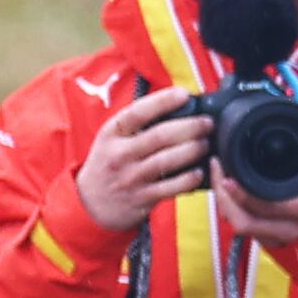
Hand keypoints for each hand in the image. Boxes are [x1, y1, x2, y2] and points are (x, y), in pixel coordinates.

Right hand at [76, 91, 215, 233]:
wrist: (90, 203)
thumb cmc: (108, 163)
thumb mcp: (111, 139)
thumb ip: (136, 126)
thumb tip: (175, 109)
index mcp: (112, 133)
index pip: (138, 112)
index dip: (163, 101)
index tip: (184, 94)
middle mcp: (120, 154)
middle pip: (160, 136)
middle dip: (189, 127)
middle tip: (207, 123)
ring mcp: (131, 177)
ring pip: (167, 160)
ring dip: (192, 150)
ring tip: (205, 143)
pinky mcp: (142, 198)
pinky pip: (170, 187)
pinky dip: (188, 179)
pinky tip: (198, 172)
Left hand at [215, 129, 297, 246]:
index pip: (265, 206)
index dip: (240, 192)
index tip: (226, 167)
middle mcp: (290, 228)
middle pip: (244, 220)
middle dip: (224, 194)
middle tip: (217, 168)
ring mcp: (279, 235)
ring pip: (242, 225)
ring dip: (225, 203)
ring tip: (219, 178)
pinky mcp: (270, 238)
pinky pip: (246, 228)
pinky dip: (233, 209)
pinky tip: (229, 191)